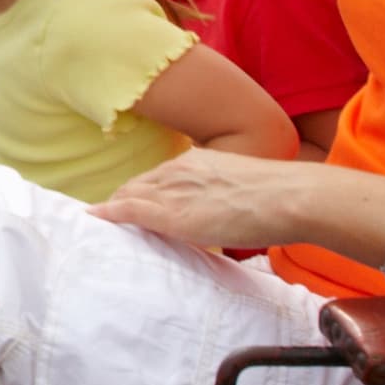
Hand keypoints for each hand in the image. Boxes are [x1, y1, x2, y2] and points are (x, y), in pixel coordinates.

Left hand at [95, 149, 378, 258]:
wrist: (290, 196)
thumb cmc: (280, 198)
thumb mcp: (243, 187)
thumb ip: (225, 198)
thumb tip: (226, 216)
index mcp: (197, 160)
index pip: (157, 177)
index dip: (141, 192)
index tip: (130, 204)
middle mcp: (178, 171)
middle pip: (137, 185)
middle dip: (121, 200)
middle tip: (106, 219)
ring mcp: (173, 191)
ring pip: (129, 196)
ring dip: (113, 209)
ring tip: (97, 224)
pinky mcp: (171, 215)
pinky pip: (128, 211)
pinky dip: (109, 214)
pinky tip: (94, 220)